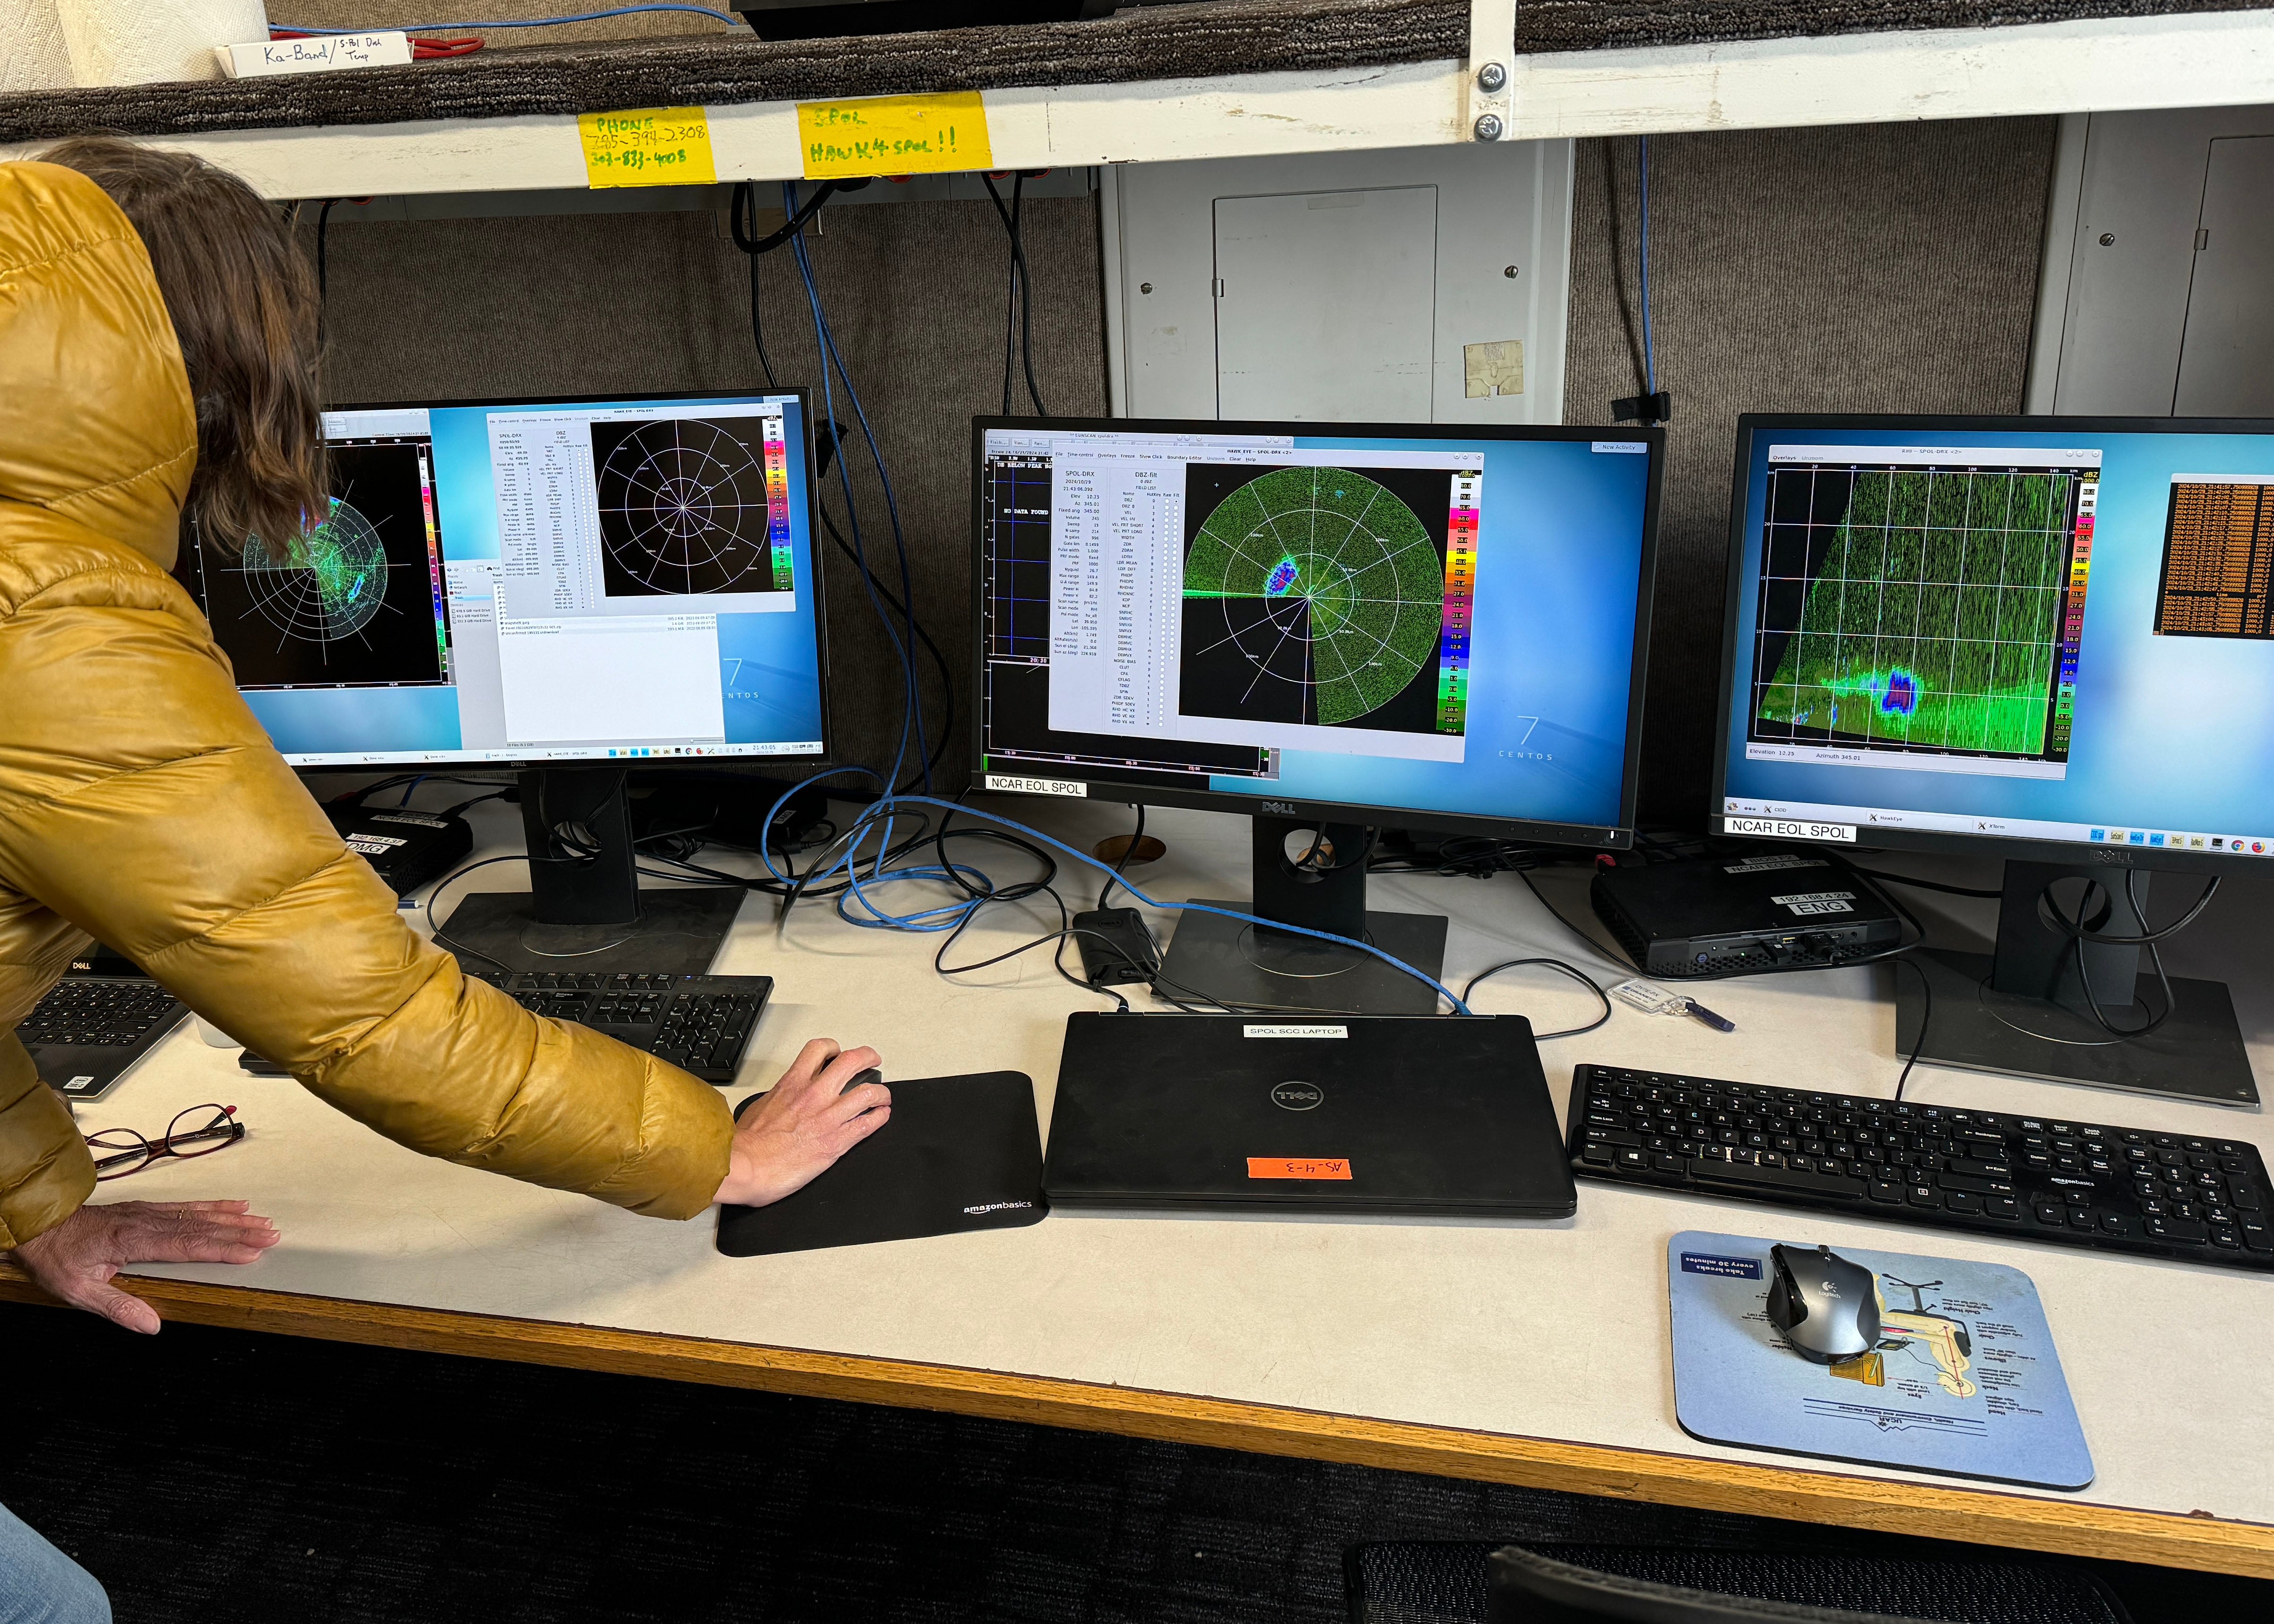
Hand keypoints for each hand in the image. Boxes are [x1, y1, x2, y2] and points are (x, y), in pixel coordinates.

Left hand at [10, 1200, 279, 1333]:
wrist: (38, 1224)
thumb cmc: (56, 1257)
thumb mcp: (78, 1291)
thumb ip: (117, 1308)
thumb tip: (151, 1326)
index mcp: (133, 1242)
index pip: (189, 1246)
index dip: (223, 1248)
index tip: (251, 1251)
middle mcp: (145, 1222)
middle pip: (202, 1226)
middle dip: (239, 1231)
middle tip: (271, 1234)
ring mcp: (147, 1212)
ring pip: (198, 1213)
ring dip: (233, 1218)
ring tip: (262, 1221)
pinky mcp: (145, 1209)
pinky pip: (187, 1205)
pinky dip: (214, 1205)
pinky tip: (232, 1206)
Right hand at [715, 1038, 889, 1207]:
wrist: (745, 1167)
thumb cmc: (748, 1144)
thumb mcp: (760, 1107)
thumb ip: (779, 1098)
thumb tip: (782, 1100)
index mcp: (793, 1084)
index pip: (819, 1050)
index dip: (833, 1047)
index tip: (838, 1053)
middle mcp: (814, 1095)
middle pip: (852, 1062)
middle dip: (867, 1057)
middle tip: (872, 1060)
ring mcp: (828, 1117)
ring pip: (868, 1093)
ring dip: (881, 1092)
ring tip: (883, 1095)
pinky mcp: (837, 1142)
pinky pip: (868, 1124)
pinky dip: (880, 1118)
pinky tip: (882, 1117)